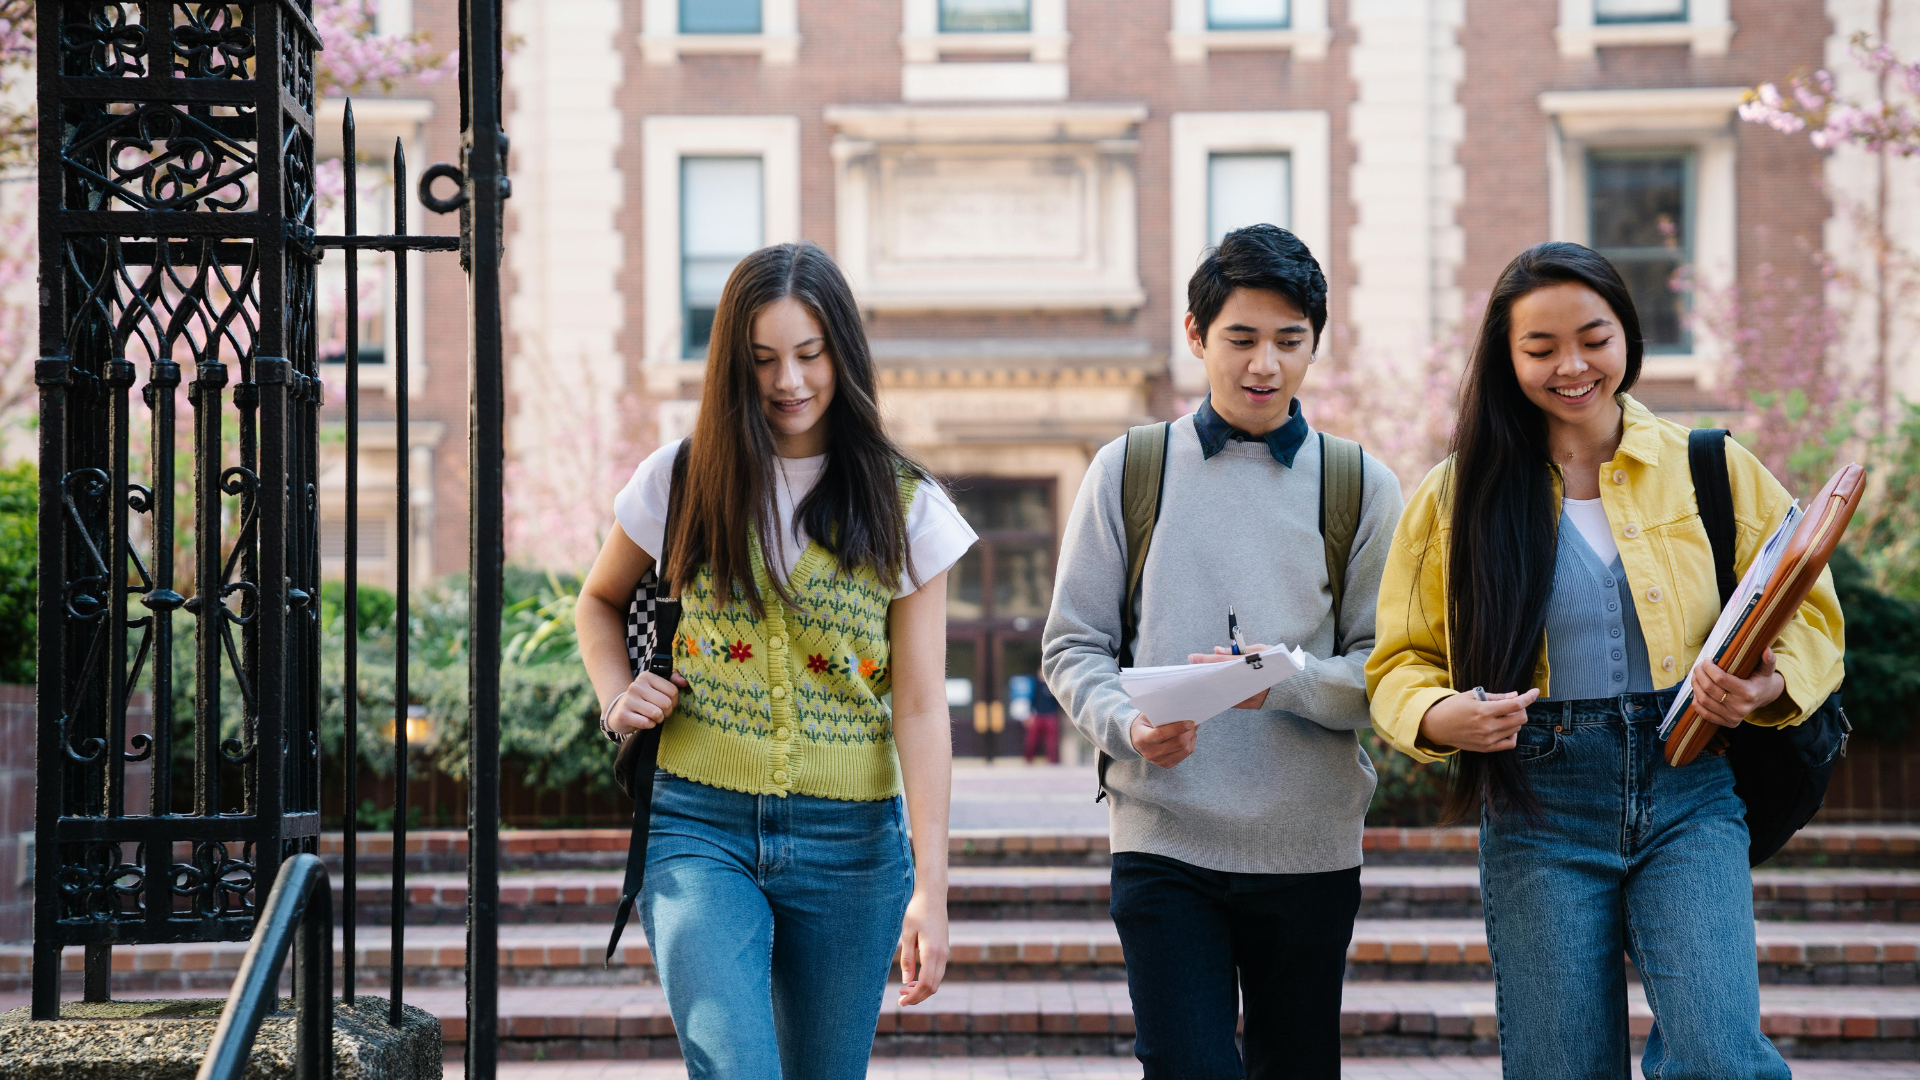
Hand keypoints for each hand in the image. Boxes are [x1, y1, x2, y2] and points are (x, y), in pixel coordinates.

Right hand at [603, 671, 688, 734]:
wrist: (619, 710)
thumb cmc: (644, 699)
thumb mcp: (657, 687)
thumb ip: (673, 680)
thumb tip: (684, 682)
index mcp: (646, 676)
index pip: (672, 691)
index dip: (674, 701)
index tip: (668, 703)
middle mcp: (636, 686)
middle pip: (666, 703)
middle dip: (667, 712)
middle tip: (661, 712)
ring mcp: (628, 700)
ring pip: (657, 714)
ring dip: (659, 719)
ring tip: (653, 717)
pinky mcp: (624, 714)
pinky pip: (647, 723)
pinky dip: (650, 725)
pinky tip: (645, 721)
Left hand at [898, 886, 949, 1005]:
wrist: (933, 896)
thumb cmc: (917, 912)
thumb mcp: (907, 934)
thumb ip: (907, 958)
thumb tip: (906, 981)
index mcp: (932, 952)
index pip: (926, 983)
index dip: (914, 997)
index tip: (901, 1002)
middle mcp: (942, 954)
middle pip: (933, 986)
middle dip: (918, 996)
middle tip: (901, 999)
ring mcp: (945, 952)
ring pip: (937, 980)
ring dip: (922, 989)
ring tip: (905, 990)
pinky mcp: (944, 949)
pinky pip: (938, 972)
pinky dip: (927, 980)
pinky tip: (914, 978)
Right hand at [1129, 716, 1196, 767]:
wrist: (1137, 738)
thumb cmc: (1144, 723)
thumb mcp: (1148, 715)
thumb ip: (1162, 714)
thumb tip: (1184, 713)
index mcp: (1143, 739)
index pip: (1161, 734)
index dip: (1178, 728)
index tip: (1190, 722)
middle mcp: (1150, 753)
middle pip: (1177, 743)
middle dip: (1189, 732)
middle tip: (1194, 723)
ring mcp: (1158, 761)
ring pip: (1184, 750)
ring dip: (1191, 738)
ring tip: (1192, 729)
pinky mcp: (1166, 765)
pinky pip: (1184, 755)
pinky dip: (1190, 745)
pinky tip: (1189, 737)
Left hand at [1189, 644, 1273, 708]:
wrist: (1292, 685)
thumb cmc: (1275, 663)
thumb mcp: (1260, 650)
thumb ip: (1237, 651)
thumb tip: (1217, 650)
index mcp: (1249, 665)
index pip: (1223, 661)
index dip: (1206, 659)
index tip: (1192, 658)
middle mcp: (1247, 681)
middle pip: (1220, 678)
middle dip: (1205, 674)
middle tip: (1191, 672)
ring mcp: (1247, 695)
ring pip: (1223, 691)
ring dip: (1211, 685)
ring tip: (1199, 680)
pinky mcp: (1249, 705)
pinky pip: (1230, 700)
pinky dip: (1221, 695)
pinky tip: (1212, 690)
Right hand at [1418, 687, 1539, 752]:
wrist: (1436, 726)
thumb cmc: (1453, 707)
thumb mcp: (1472, 695)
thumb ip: (1496, 697)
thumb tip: (1516, 696)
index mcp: (1484, 710)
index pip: (1516, 704)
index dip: (1529, 697)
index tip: (1536, 691)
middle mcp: (1488, 726)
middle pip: (1520, 718)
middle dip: (1521, 709)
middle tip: (1511, 705)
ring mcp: (1488, 739)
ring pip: (1516, 729)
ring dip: (1515, 720)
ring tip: (1502, 715)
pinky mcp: (1486, 748)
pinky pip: (1510, 743)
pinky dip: (1512, 734)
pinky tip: (1505, 728)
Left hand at [1691, 648, 1785, 728]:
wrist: (1764, 697)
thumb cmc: (1761, 679)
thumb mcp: (1766, 669)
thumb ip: (1768, 660)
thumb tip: (1767, 650)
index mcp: (1749, 693)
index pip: (1720, 679)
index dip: (1709, 667)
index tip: (1707, 659)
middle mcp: (1741, 707)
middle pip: (1710, 689)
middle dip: (1700, 674)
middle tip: (1699, 666)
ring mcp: (1733, 717)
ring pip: (1704, 700)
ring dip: (1696, 686)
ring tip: (1696, 675)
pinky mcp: (1728, 723)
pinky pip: (1704, 713)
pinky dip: (1696, 701)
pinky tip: (1698, 690)